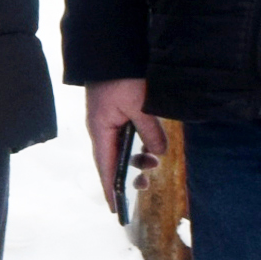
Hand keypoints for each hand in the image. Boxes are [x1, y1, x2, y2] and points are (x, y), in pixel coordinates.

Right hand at [82, 79, 156, 211]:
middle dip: (127, 174)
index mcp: (101, 130)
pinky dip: (138, 143)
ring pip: (121, 148)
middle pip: (112, 160)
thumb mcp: (140, 106)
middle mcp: (101, 128)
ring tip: (153, 159)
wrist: (112, 51)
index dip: (110, 188)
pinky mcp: (117, 112)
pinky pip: (126, 136)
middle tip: (144, 184)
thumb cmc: (121, 77)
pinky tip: (150, 144)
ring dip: (137, 157)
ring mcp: (108, 120)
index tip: (115, 209)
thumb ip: (150, 131)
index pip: (105, 167)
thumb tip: (158, 152)